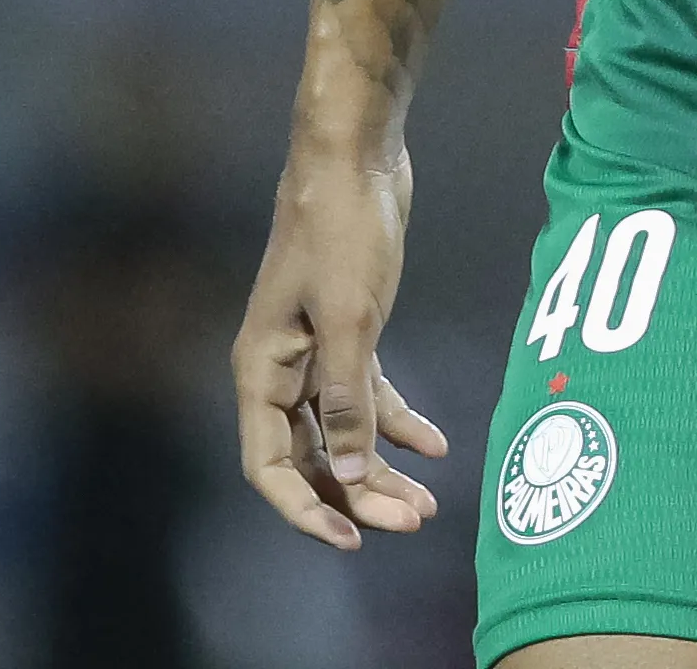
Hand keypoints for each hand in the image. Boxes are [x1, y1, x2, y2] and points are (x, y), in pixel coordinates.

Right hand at [231, 142, 454, 546]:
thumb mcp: (349, 319)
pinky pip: (367, 395)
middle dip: (359, 496)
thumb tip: (350, 478)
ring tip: (429, 502)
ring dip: (382, 469)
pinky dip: (398, 422)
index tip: (353, 541)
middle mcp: (280, 369)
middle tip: (414, 522)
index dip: (306, 510)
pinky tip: (435, 445)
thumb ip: (347, 402)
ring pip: (343, 432)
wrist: (356, 156)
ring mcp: (313, 351)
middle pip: (312, 456)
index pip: (269, 467)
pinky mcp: (348, 330)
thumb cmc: (341, 229)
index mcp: (260, 370)